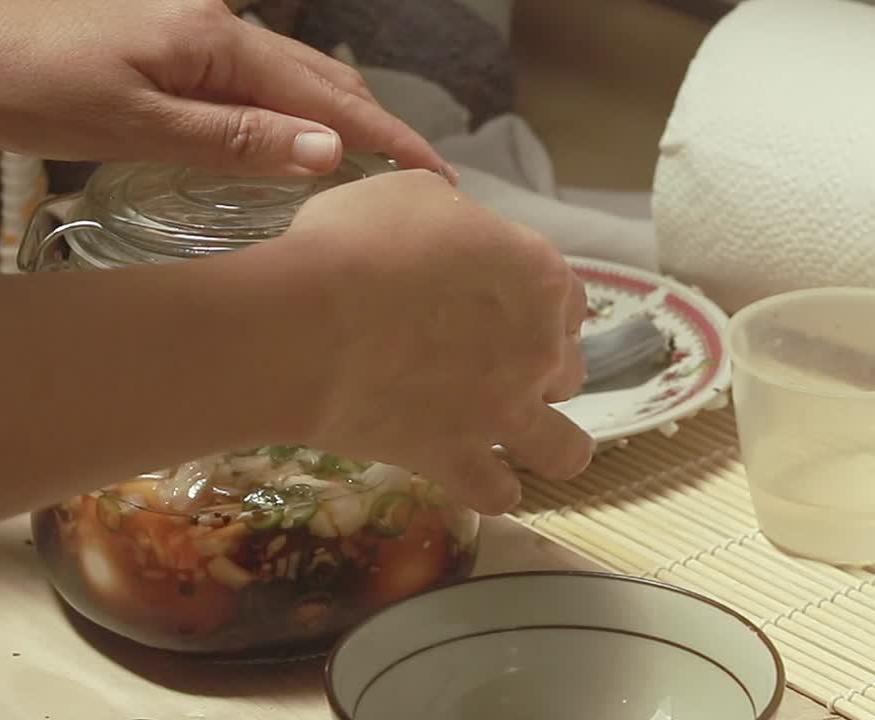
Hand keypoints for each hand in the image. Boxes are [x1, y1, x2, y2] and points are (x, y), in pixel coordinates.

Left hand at [0, 0, 450, 177]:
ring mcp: (193, 35)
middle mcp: (217, 28)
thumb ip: (235, 137)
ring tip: (377, 171)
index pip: (331, 98)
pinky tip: (295, 143)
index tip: (440, 181)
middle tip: (423, 184)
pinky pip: (256, 83)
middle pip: (324, 80)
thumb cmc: (19, 76)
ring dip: (342, 123)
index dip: (391, 141)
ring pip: (293, 80)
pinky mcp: (167, 49)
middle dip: (381, 130)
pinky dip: (296, 115)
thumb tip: (328, 150)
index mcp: (219, 42)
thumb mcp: (131, 121)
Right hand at [240, 170, 593, 514]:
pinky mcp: (459, 459)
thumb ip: (455, 216)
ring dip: (549, 441)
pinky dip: (488, 488)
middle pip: (568, 367)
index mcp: (538, 276)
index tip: (502, 302)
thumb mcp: (413, 194)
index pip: (569, 296)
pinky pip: (498, 494)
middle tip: (492, 359)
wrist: (305, 323)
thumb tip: (454, 233)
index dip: (536, 301)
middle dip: (537, 364)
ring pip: (566, 448)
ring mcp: (504, 411)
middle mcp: (539, 349)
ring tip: (517, 434)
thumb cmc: (355, 243)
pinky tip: (472, 474)